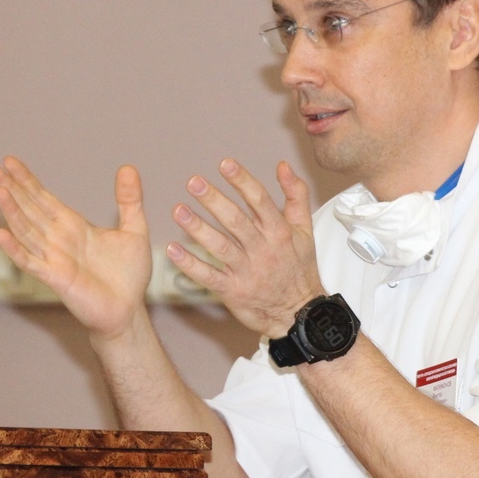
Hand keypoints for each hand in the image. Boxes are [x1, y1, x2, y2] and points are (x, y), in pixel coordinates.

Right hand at [0, 157, 151, 339]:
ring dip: (12, 211)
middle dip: (12, 189)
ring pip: (26, 230)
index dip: (27, 181)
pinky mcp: (55, 277)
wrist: (128, 310)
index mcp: (74, 226)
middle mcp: (59, 239)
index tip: (10, 162)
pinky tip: (1, 234)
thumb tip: (128, 168)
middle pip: (30, 209)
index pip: (44, 198)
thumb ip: (129, 200)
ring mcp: (54, 258)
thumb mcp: (134, 230)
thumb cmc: (129, 276)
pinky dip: (15, 249)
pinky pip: (30, 261)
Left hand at [166, 158, 322, 337]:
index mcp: (279, 232)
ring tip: (178, 210)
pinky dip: (190, 264)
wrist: (298, 313)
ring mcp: (247, 271)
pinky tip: (173, 250)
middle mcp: (262, 249)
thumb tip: (283, 166)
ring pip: (220, 247)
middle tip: (194, 181)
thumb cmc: (299, 268)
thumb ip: (296, 195)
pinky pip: (208, 276)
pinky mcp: (233, 291)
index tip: (225, 164)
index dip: (242, 181)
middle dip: (214, 200)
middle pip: (236, 221)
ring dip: (197, 228)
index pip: (260, 200)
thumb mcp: (305, 230)